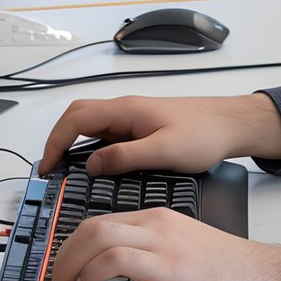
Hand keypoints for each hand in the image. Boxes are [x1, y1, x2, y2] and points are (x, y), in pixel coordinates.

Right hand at [41, 94, 280, 172]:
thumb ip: (125, 157)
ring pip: (93, 126)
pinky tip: (97, 167)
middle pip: (79, 116)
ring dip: (75, 144)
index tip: (47, 166)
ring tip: (67, 171)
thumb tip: (91, 164)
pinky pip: (109, 134)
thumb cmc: (205, 134)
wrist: (233, 125)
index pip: (77, 118)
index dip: (55, 141)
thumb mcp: (163, 150)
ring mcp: (134, 118)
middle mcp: (127, 110)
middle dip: (59, 139)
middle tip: (51, 169)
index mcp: (127, 110)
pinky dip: (94, 148)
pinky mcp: (143, 127)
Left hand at [46, 211, 280, 280]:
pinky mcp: (167, 263)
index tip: (62, 275)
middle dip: (61, 257)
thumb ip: (153, 264)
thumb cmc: (233, 277)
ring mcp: (163, 240)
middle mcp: (158, 223)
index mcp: (161, 222)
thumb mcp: (184, 263)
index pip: (102, 222)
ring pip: (94, 236)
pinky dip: (86, 277)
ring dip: (67, 268)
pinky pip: (111, 258)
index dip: (72, 249)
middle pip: (90, 225)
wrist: (269, 280)